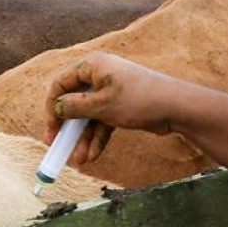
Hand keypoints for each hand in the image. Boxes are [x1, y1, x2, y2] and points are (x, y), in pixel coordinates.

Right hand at [44, 52, 179, 163]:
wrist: (176, 107)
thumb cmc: (138, 99)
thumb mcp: (100, 106)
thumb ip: (74, 108)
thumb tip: (56, 108)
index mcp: (92, 66)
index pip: (61, 83)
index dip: (53, 106)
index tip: (51, 128)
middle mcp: (100, 75)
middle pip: (74, 102)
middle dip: (68, 128)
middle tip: (57, 147)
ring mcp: (111, 91)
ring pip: (89, 116)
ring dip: (83, 138)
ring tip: (80, 160)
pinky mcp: (121, 105)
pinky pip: (102, 121)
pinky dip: (98, 137)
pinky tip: (93, 155)